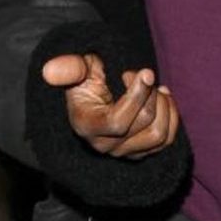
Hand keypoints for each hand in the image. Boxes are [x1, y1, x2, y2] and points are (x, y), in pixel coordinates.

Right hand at [42, 53, 178, 159]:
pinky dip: (171, 115)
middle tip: (143, 75)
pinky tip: (162, 97)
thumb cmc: (86, 78)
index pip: (118, 122)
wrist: (96, 93)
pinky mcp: (141, 152)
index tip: (146, 72)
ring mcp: (124, 152)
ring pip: (159, 135)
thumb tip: (49, 70)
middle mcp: (104, 146)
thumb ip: (69, 68)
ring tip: (154, 87)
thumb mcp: (78, 68)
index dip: (137, 96)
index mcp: (86, 126)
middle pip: (144, 124)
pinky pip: (168, 140)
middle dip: (150, 94)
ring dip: (164, 105)